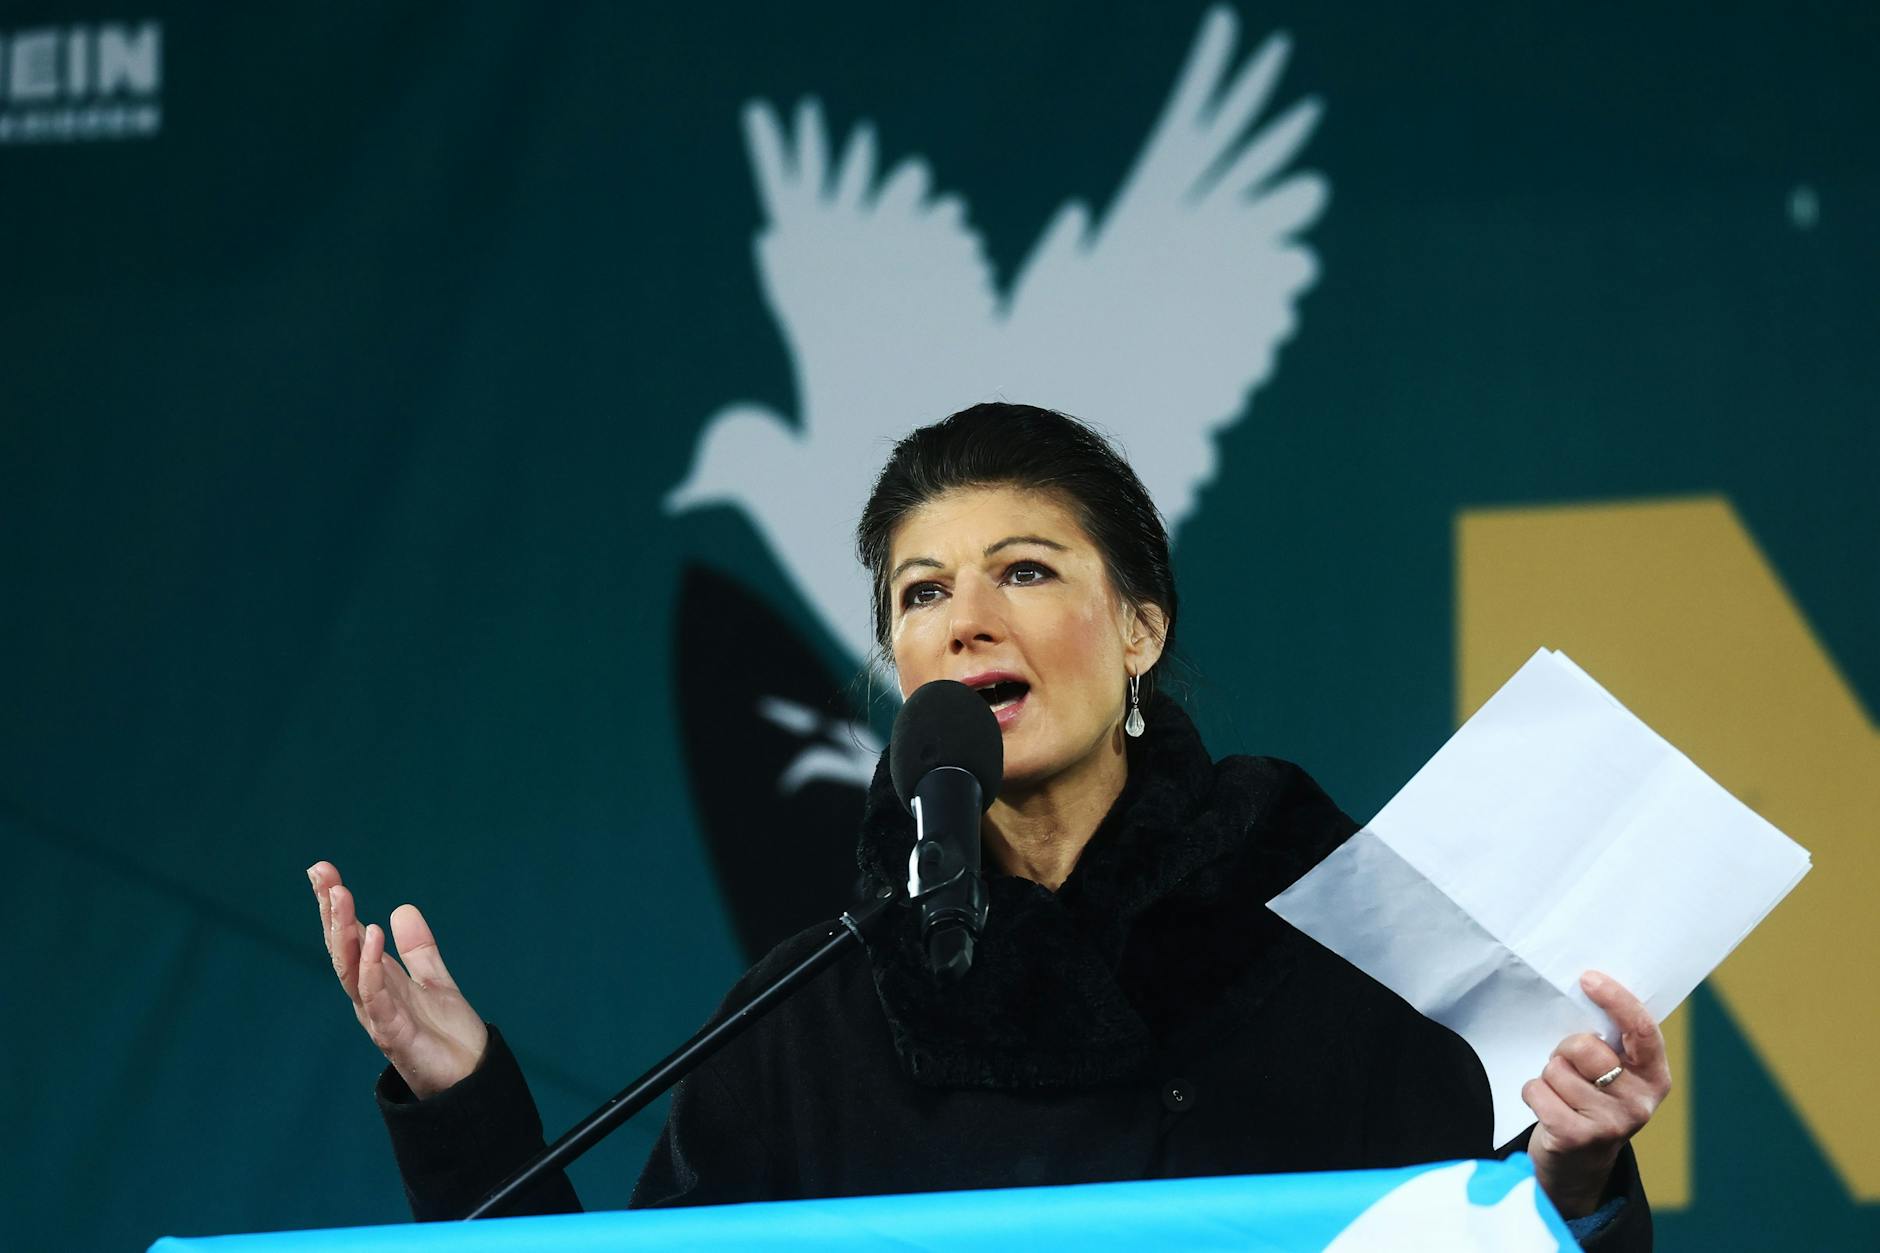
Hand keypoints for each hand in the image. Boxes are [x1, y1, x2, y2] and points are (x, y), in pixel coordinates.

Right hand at [308, 861, 488, 1098]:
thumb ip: (418, 950)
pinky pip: (376, 998)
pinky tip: (372, 937)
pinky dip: (371, 968)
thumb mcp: (434, 981)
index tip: (322, 870)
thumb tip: (400, 909)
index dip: (335, 906)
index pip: (350, 938)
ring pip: (351, 970)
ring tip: (342, 896)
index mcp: (378, 983)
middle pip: (342, 949)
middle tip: (321, 873)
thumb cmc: (448, 1036)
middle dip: (331, 911)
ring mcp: (379, 1016)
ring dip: (345, 933)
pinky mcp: (395, 1035)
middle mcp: (370, 998)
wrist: (473, 1079)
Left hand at [1522, 971, 1672, 1218]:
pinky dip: (1533, 1093)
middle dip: (1565, 1049)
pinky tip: (1547, 1107)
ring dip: (1549, 1075)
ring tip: (1562, 1093)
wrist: (1580, 1164)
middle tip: (1569, 1065)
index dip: (1616, 999)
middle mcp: (1639, 1102)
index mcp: (1655, 1077)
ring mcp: (1611, 1123)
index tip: (1589, 978)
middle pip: (1585, 1046)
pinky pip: (1537, 1090)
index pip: (1642, 1030)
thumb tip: (1588, 988)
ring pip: (1556, 1069)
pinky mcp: (1577, 1138)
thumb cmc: (1593, 1101)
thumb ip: (1612, 1043)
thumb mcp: (1615, 1075)